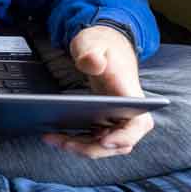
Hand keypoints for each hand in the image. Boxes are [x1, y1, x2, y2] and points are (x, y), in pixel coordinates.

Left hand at [43, 24, 153, 158]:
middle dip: (91, 148)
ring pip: (103, 146)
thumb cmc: (102, 46)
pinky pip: (93, 140)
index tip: (104, 141)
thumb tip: (93, 63)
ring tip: (52, 138)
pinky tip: (55, 136)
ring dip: (79, 147)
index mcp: (132, 96)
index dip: (124, 137)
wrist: (103, 47)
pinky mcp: (105, 123)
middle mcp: (130, 114)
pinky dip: (76, 142)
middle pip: (118, 143)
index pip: (138, 124)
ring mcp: (118, 121)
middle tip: (64, 143)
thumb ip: (92, 53)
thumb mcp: (94, 44)